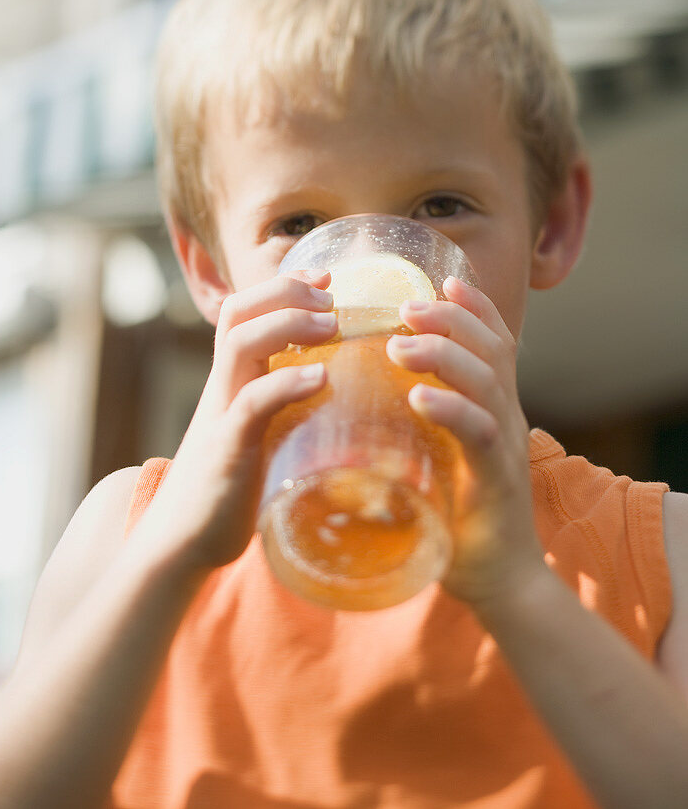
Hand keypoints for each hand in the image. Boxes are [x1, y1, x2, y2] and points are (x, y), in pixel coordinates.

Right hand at [135, 270, 336, 571]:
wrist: (181, 543)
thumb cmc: (229, 490)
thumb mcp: (259, 436)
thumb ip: (285, 413)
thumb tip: (342, 401)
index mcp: (230, 382)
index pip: (243, 312)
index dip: (282, 286)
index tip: (325, 277)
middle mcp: (222, 388)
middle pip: (238, 313)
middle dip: (284, 291)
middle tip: (330, 295)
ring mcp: (221, 415)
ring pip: (240, 344)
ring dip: (288, 324)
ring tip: (330, 324)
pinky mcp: (227, 450)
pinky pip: (250, 404)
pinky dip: (286, 383)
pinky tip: (320, 378)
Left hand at [386, 276, 545, 610]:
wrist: (501, 584)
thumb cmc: (457, 518)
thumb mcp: (437, 459)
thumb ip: (413, 430)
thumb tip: (359, 407)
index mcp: (494, 407)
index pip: (492, 342)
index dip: (472, 308)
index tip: (441, 282)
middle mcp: (506, 416)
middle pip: (492, 347)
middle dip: (452, 318)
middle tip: (408, 304)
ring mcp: (505, 446)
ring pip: (487, 381)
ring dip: (444, 354)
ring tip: (401, 343)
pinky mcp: (497, 480)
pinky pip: (480, 434)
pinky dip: (452, 410)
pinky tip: (420, 398)